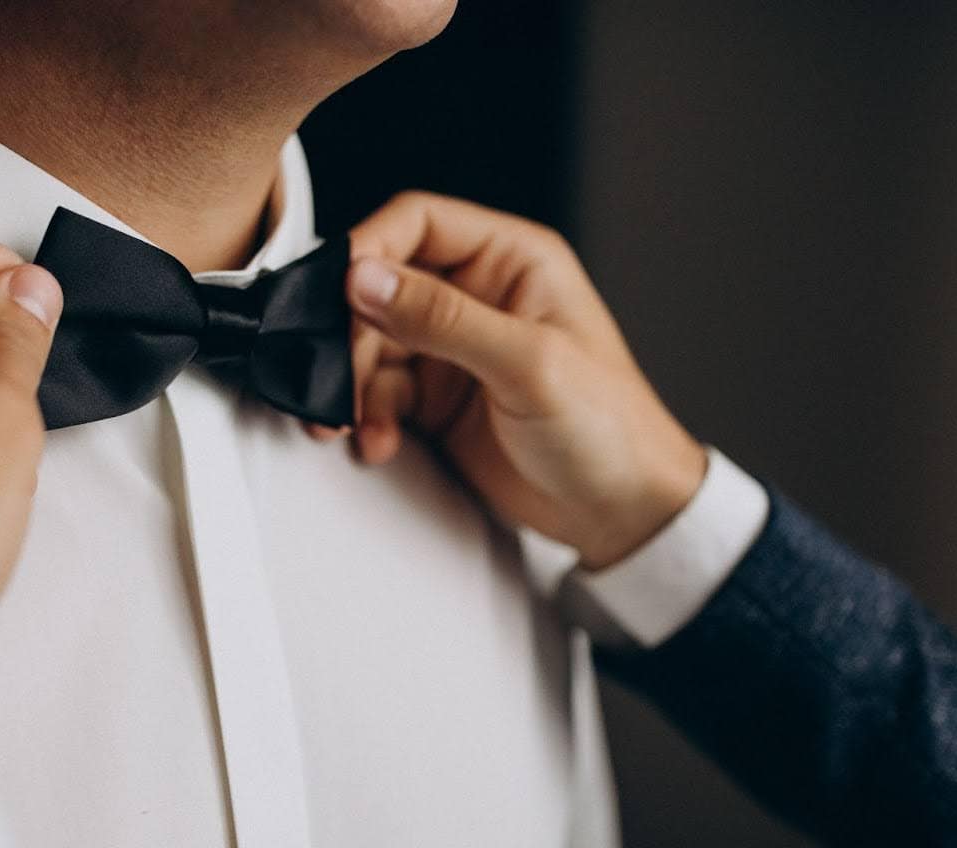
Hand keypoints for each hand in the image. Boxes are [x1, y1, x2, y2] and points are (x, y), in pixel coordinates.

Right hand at [337, 191, 706, 569]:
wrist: (623, 514)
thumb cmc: (609, 429)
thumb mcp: (526, 364)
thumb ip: (442, 318)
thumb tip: (365, 277)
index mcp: (512, 261)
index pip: (418, 223)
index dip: (368, 249)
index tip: (335, 291)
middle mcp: (479, 296)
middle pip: (380, 288)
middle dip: (348, 334)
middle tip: (334, 377)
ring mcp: (456, 350)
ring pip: (371, 345)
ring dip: (350, 386)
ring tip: (347, 424)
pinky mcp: (440, 400)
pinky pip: (381, 394)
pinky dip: (368, 419)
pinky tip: (377, 444)